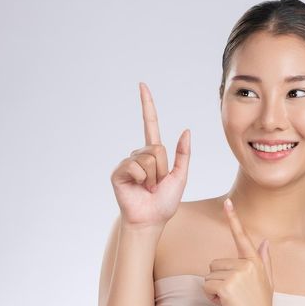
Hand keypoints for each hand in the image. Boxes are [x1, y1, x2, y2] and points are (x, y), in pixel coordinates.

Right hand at [110, 82, 190, 229]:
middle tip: (156, 184)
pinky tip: (138, 188)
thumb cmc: (165, 202)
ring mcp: (127, 163)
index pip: (150, 124)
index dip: (147, 105)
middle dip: (162, 168)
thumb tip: (186, 130)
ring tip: (147, 188)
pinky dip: (141, 179)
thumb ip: (183, 154)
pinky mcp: (118, 172)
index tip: (142, 85)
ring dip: (153, 176)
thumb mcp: (180, 176)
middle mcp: (139, 154)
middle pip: (157, 147)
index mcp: (153, 153)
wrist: (151, 220)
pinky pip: (135, 166)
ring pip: (148, 158)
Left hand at [203, 198, 277, 305]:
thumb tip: (266, 241)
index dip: (233, 218)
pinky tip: (225, 304)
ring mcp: (237, 275)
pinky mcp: (227, 286)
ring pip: (208, 276)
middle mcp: (247, 264)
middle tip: (234, 294)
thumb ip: (264, 260)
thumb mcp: (267, 282)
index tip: (227, 202)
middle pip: (214, 263)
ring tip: (231, 299)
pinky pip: (206, 286)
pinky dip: (211, 297)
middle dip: (218, 280)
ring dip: (214, 290)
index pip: (241, 236)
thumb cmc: (260, 305)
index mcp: (254, 261)